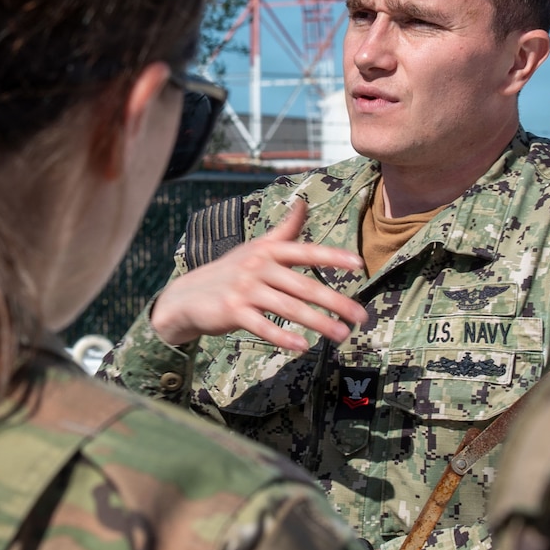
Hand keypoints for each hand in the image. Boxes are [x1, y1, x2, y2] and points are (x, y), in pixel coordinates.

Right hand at [149, 200, 366, 351]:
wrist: (188, 296)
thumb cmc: (229, 271)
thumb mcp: (256, 248)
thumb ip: (283, 230)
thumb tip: (302, 203)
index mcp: (267, 251)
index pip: (305, 251)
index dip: (332, 256)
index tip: (359, 264)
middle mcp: (258, 266)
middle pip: (303, 285)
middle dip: (335, 301)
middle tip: (361, 316)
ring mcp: (245, 289)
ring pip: (288, 307)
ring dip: (318, 322)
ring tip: (342, 334)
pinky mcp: (233, 311)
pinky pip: (263, 326)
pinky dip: (283, 337)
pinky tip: (303, 346)